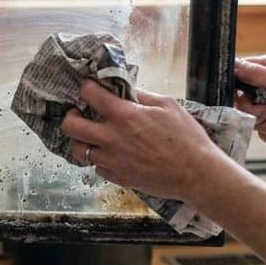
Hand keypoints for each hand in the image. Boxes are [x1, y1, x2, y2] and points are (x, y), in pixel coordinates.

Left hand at [61, 81, 230, 202]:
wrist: (195, 174)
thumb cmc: (186, 137)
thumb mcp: (168, 105)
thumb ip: (141, 95)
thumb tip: (125, 89)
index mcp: (124, 115)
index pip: (89, 94)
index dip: (87, 87)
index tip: (90, 88)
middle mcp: (111, 138)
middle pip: (70, 125)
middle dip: (71, 115)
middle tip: (81, 113)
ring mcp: (111, 160)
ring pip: (78, 149)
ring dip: (83, 140)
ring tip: (95, 136)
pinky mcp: (116, 177)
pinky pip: (96, 165)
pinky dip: (100, 158)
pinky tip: (113, 153)